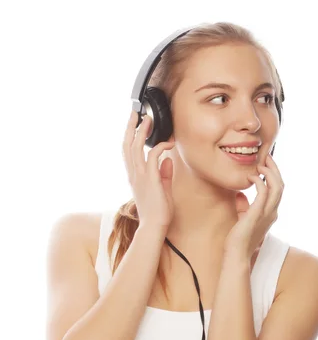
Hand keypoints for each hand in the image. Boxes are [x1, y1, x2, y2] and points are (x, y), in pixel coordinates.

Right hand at [122, 110, 175, 228]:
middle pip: (127, 145)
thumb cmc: (158, 212)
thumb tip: (167, 160)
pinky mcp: (150, 179)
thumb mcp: (162, 189)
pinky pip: (153, 156)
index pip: (127, 152)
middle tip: (136, 113)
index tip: (133, 124)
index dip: (129, 136)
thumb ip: (164, 174)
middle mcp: (134, 174)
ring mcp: (140, 176)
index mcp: (134, 176)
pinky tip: (168, 143)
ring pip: (136, 147)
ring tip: (149, 119)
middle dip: (131, 127)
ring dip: (142, 131)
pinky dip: (160, 147)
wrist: (154, 226)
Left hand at [223, 154, 284, 258]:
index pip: (278, 190)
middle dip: (275, 169)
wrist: (237, 254)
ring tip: (262, 163)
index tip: (267, 163)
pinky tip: (252, 176)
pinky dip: (260, 182)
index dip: (275, 175)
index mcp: (271, 213)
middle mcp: (273, 212)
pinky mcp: (257, 215)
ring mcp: (267, 214)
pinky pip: (263, 193)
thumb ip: (244, 206)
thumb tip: (240, 195)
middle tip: (267, 156)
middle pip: (281, 185)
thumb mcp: (244, 218)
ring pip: (277, 187)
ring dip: (270, 173)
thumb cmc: (238, 239)